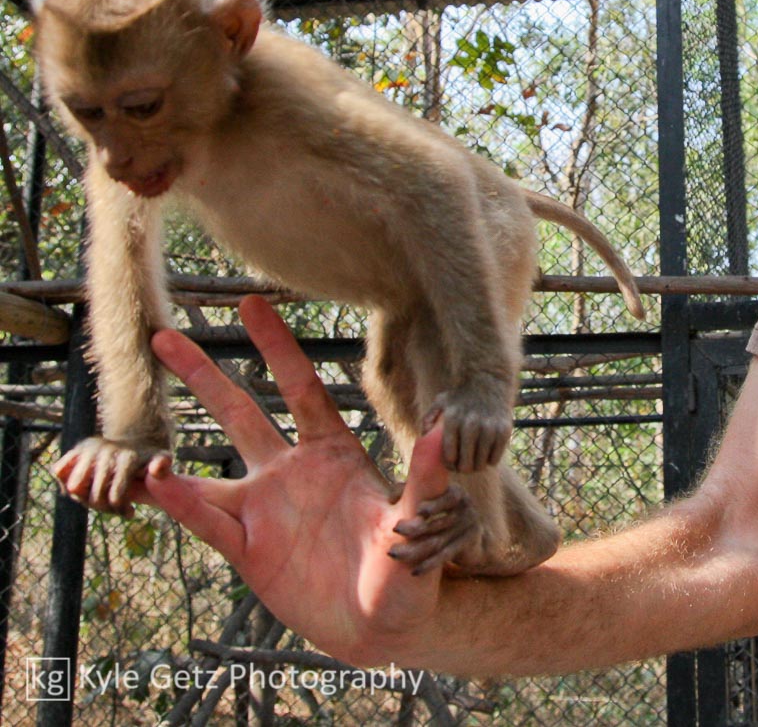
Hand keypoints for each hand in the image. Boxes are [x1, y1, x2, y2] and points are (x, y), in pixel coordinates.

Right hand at [137, 295, 447, 667]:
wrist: (382, 625)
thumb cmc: (408, 568)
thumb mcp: (420, 519)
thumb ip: (427, 476)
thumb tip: (447, 428)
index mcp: (334, 453)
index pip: (301, 386)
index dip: (277, 345)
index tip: (252, 303)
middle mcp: (292, 472)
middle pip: (240, 411)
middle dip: (204, 374)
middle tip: (164, 335)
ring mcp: (266, 508)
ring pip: (209, 466)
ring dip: (176, 444)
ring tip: (140, 429)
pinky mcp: (249, 548)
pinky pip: (206, 520)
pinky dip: (178, 502)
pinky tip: (151, 481)